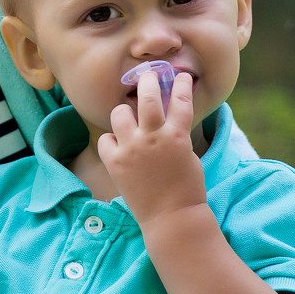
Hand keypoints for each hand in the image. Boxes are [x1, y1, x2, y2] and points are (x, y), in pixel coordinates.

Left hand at [98, 70, 206, 227]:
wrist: (172, 218)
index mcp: (177, 136)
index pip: (181, 100)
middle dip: (147, 80)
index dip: (180, 84)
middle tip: (147, 76)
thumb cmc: (186, 189)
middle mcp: (153, 138)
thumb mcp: (188, 156)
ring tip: (128, 117)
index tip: (178, 75)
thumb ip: (176, 135)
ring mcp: (132, 149)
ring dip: (124, 112)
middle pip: (147, 96)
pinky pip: (105, 138)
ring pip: (120, 112)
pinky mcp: (115, 162)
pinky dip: (111, 140)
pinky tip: (118, 145)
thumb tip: (168, 117)